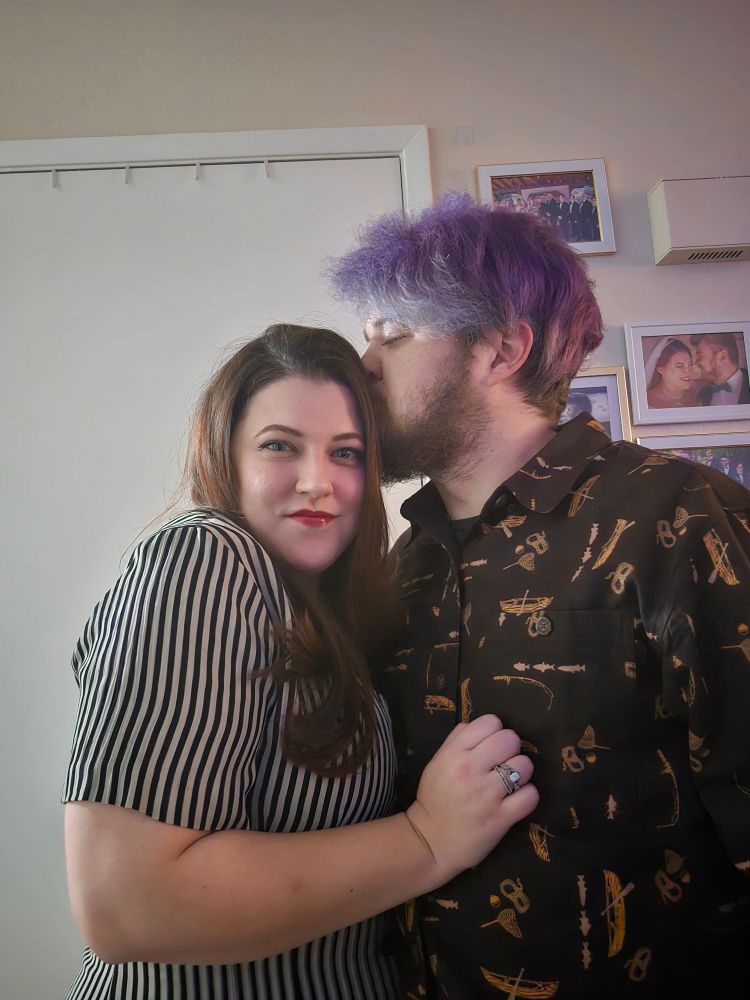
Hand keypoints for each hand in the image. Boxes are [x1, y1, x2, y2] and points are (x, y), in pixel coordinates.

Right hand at [405, 715, 537, 882]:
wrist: (430, 842)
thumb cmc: (435, 799)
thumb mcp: (437, 762)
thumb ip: (457, 740)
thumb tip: (481, 726)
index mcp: (454, 754)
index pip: (490, 722)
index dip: (495, 732)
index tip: (491, 747)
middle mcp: (470, 770)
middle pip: (510, 739)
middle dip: (511, 749)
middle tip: (503, 763)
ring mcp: (487, 795)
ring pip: (524, 765)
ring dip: (521, 773)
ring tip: (510, 783)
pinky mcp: (501, 818)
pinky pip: (530, 795)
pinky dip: (527, 796)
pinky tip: (517, 800)